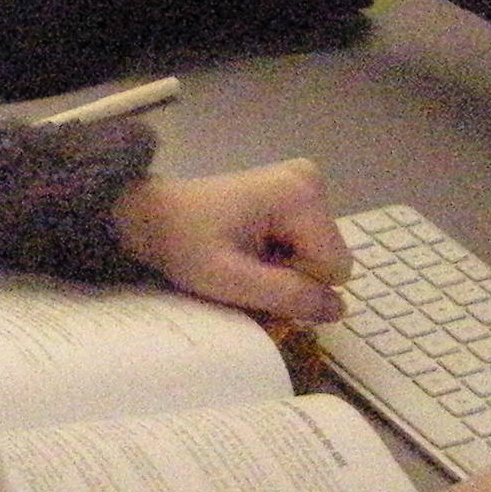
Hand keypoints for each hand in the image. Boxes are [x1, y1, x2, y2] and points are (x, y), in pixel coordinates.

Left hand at [113, 160, 349, 322]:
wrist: (150, 216)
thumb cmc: (184, 244)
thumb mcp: (232, 279)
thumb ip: (288, 295)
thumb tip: (339, 309)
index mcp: (300, 195)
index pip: (334, 270)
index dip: (297, 284)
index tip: (254, 272)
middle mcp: (310, 182)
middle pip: (328, 261)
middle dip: (292, 276)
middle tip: (245, 268)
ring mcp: (302, 185)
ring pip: (317, 257)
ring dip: (283, 269)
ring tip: (242, 257)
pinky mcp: (292, 194)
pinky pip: (305, 245)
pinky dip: (279, 257)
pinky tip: (247, 248)